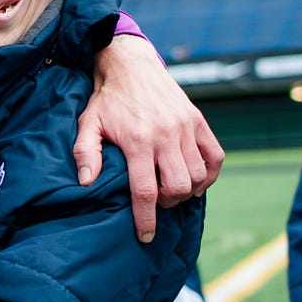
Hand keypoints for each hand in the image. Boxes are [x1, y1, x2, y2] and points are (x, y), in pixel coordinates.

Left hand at [78, 35, 223, 240]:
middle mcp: (165, 135)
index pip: (145, 191)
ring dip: (187, 191)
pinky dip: (209, 174)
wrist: (131, 64)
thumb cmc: (107, 99)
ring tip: (171, 190)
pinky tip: (195, 179)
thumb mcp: (88, 123)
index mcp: (137, 140)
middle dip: (167, 204)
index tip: (146, 237)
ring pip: (198, 176)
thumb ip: (85, 153)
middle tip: (156, 201)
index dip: (146, 219)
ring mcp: (186, 127)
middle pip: (177, 187)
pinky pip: (216, 156)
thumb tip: (85, 183)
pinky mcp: (199, 121)